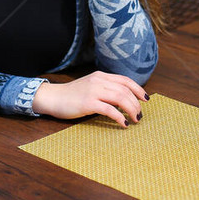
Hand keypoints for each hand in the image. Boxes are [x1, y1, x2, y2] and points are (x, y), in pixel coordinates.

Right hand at [32, 71, 148, 127]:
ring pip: (121, 98)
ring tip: (135, 119)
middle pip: (125, 90)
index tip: (145, 99)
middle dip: (136, 104)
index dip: (138, 89)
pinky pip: (110, 110)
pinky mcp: (88, 103)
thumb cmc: (72, 95)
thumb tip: (123, 99)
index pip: (125, 80)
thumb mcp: (90, 86)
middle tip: (140, 115)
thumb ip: (104, 88)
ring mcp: (93, 91)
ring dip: (131, 110)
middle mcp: (99, 80)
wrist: (53, 97)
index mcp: (101, 75)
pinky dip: (120, 117)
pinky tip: (124, 124)